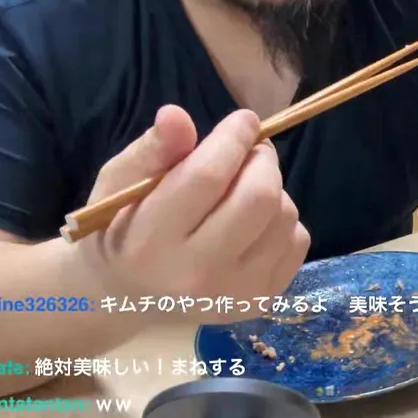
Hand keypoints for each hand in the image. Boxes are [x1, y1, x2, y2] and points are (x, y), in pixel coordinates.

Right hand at [74, 106, 310, 322]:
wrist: (128, 298)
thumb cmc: (122, 228)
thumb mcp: (119, 185)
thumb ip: (151, 151)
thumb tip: (176, 115)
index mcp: (151, 242)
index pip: (206, 177)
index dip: (233, 138)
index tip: (244, 119)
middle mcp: (197, 275)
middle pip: (259, 197)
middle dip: (262, 161)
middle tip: (250, 151)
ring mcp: (236, 294)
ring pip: (285, 215)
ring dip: (273, 189)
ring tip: (243, 189)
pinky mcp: (264, 301)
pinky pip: (298, 240)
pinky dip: (283, 219)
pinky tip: (253, 222)